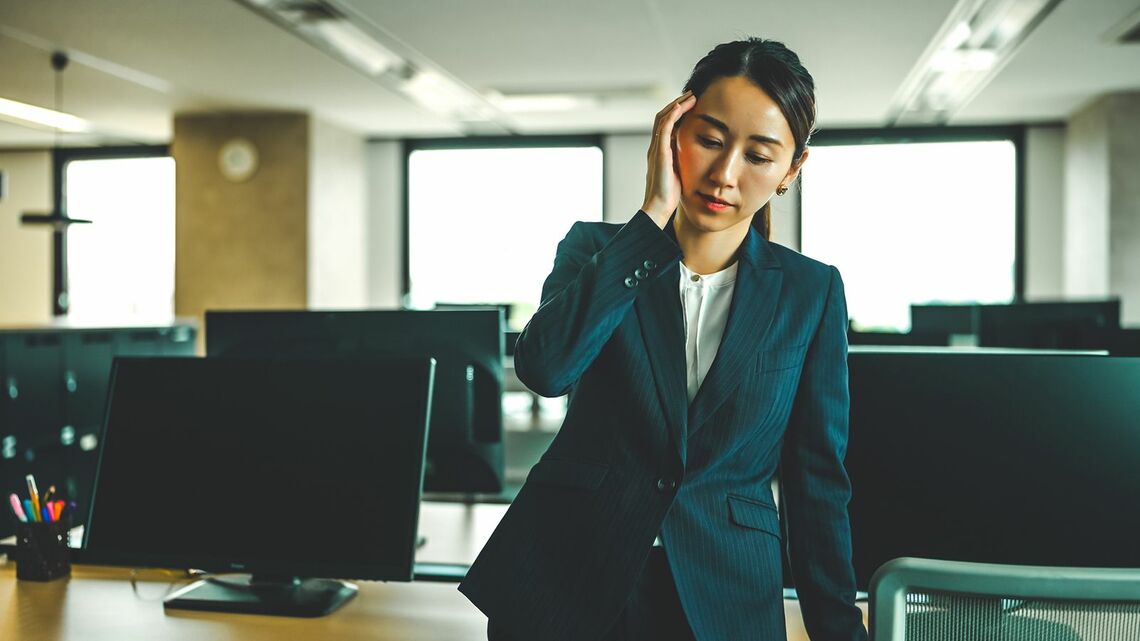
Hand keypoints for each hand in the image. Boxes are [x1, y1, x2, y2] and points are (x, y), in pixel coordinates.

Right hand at [642, 90, 696, 228]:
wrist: (658, 206)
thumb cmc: (670, 195)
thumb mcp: (680, 173)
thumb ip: (684, 163)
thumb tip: (699, 157)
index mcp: (660, 151)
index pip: (667, 125)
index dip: (678, 113)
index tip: (692, 106)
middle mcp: (655, 146)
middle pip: (663, 117)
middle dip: (678, 104)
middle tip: (692, 95)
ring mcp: (656, 148)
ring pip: (663, 117)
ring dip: (677, 104)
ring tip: (691, 96)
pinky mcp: (659, 151)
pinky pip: (665, 126)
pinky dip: (674, 113)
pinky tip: (684, 106)